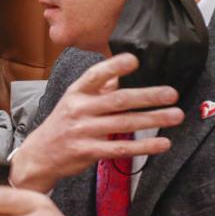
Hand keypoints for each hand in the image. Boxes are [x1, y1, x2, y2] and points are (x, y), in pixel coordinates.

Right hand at [10, 53, 184, 192]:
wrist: (38, 156)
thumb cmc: (61, 125)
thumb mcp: (73, 101)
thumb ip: (97, 88)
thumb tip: (120, 73)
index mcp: (76, 93)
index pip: (95, 75)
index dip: (114, 67)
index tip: (134, 60)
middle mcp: (78, 110)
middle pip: (118, 100)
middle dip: (148, 96)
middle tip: (171, 93)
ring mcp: (83, 132)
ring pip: (124, 124)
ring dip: (153, 120)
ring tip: (176, 115)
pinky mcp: (88, 152)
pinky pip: (121, 149)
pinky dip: (144, 147)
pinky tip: (162, 144)